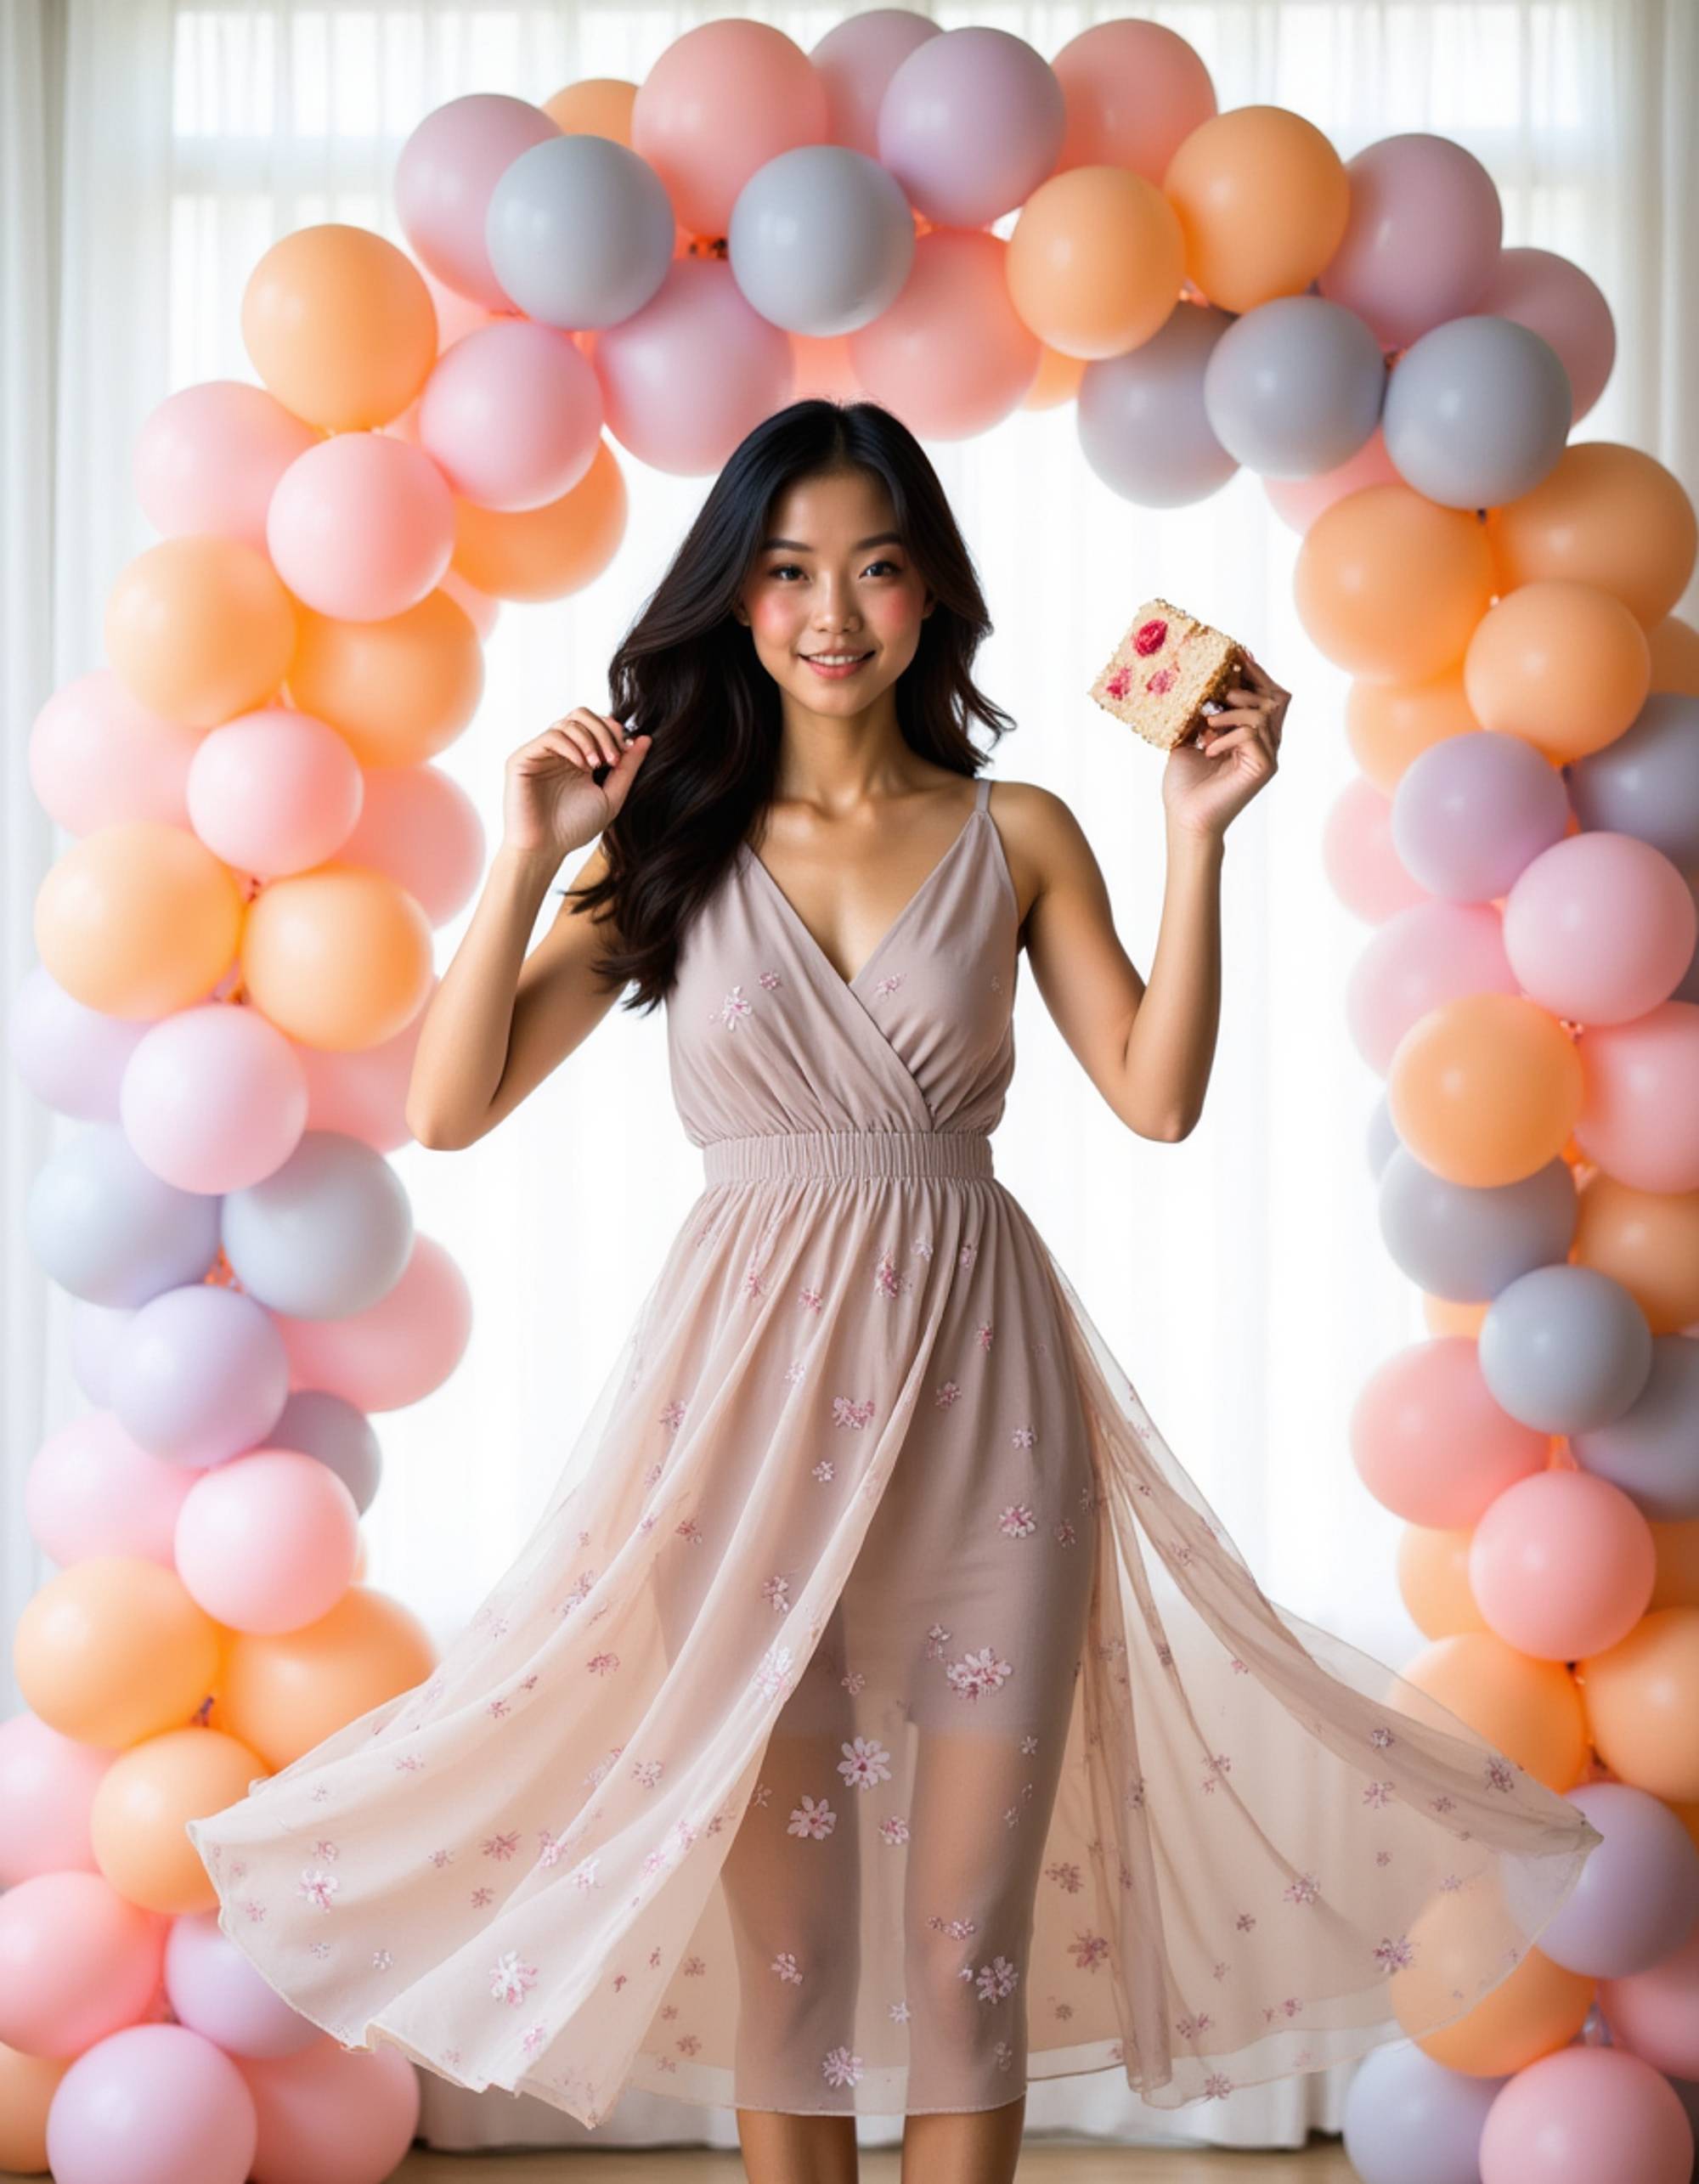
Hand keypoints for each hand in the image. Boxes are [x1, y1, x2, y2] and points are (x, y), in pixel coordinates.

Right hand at [502, 709, 650, 859]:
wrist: (545, 848)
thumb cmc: (575, 828)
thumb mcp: (611, 796)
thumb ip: (628, 768)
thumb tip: (645, 739)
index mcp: (578, 757)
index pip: (596, 724)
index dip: (613, 731)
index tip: (624, 754)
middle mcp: (559, 751)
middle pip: (582, 714)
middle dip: (603, 731)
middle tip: (612, 758)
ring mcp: (540, 753)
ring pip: (568, 722)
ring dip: (590, 739)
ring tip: (597, 765)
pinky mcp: (523, 758)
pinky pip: (551, 736)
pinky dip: (572, 746)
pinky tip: (581, 766)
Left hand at [1160, 649, 1287, 844]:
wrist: (1185, 819)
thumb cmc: (1185, 786)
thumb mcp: (1187, 739)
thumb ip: (1198, 713)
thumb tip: (1193, 681)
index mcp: (1252, 736)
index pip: (1266, 696)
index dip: (1255, 673)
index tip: (1236, 655)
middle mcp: (1267, 744)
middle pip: (1278, 697)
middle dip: (1251, 683)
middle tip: (1222, 687)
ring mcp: (1268, 756)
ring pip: (1264, 712)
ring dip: (1233, 710)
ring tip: (1208, 721)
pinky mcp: (1264, 768)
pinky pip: (1253, 734)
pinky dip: (1228, 735)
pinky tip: (1208, 748)